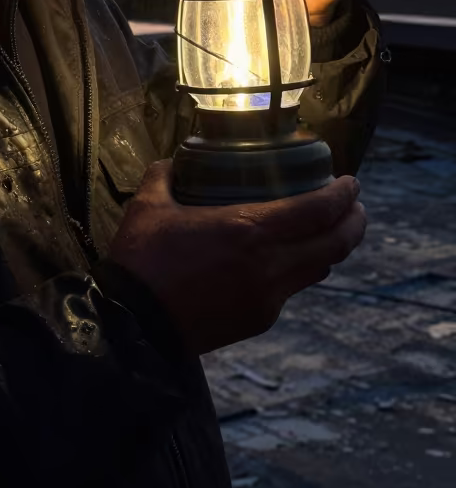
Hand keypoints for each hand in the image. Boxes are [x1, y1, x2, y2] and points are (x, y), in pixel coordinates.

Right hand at [107, 161, 365, 353]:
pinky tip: (283, 259)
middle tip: (354, 205)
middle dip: (353, 222)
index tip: (351, 182)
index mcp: (248, 230)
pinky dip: (298, 268)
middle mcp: (270, 266)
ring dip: (330, 247)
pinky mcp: (258, 320)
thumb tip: (172, 162)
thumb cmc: (142, 259)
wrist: (133, 325)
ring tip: (326, 229)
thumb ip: (164, 175)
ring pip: (318, 269)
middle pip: (335, 244)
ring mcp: (268, 298)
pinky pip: (290, 289)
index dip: (342, 195)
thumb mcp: (148, 206)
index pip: (317, 211)